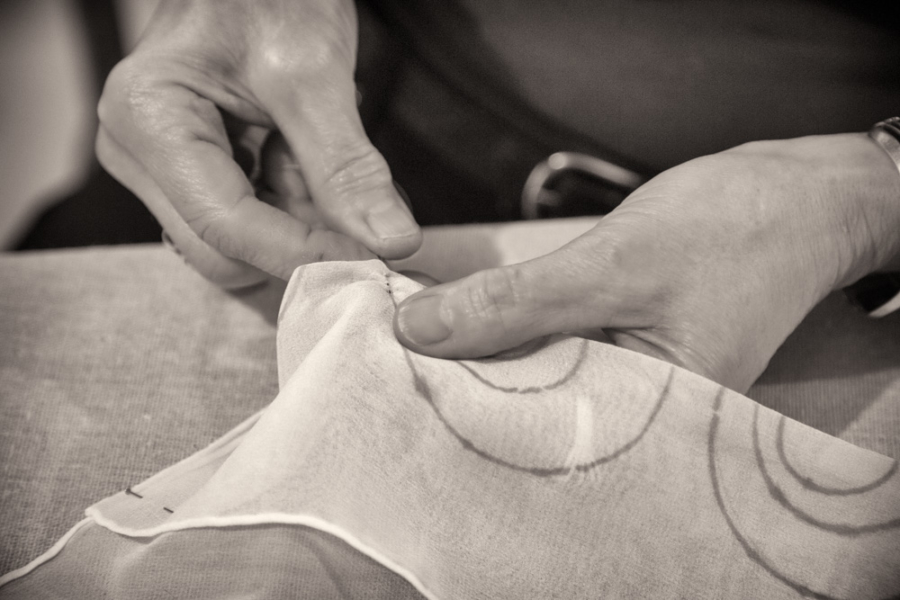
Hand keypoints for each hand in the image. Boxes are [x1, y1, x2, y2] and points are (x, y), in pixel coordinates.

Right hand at [97, 0, 420, 287]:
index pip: (226, 223)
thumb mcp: (314, 74)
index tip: (371, 263)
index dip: (304, 254)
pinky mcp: (199, 175)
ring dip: (306, 229)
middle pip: (225, 249)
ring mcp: (169, 169)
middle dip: (303, 246)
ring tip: (347, 183)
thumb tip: (391, 242)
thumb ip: (347, 166)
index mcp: (149, 119)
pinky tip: (325, 181)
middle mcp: (143, 154)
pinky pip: (255, 224)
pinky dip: (302, 215)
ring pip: (244, 245)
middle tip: (373, 229)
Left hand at [394, 134, 899, 392]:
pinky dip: (521, 334)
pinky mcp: (629, 350)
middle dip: (470, 383)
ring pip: (544, 379)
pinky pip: (561, 352)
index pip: (538, 435)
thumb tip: (418, 330)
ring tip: (422, 341)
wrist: (801, 195)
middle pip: (535, 412)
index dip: (464, 409)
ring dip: (490, 354)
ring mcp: (637, 384)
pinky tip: (473, 325)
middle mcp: (643, 419)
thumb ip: (517, 303)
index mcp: (655, 424)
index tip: (398, 380)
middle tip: (395, 359)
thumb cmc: (733, 229)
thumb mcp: (615, 263)